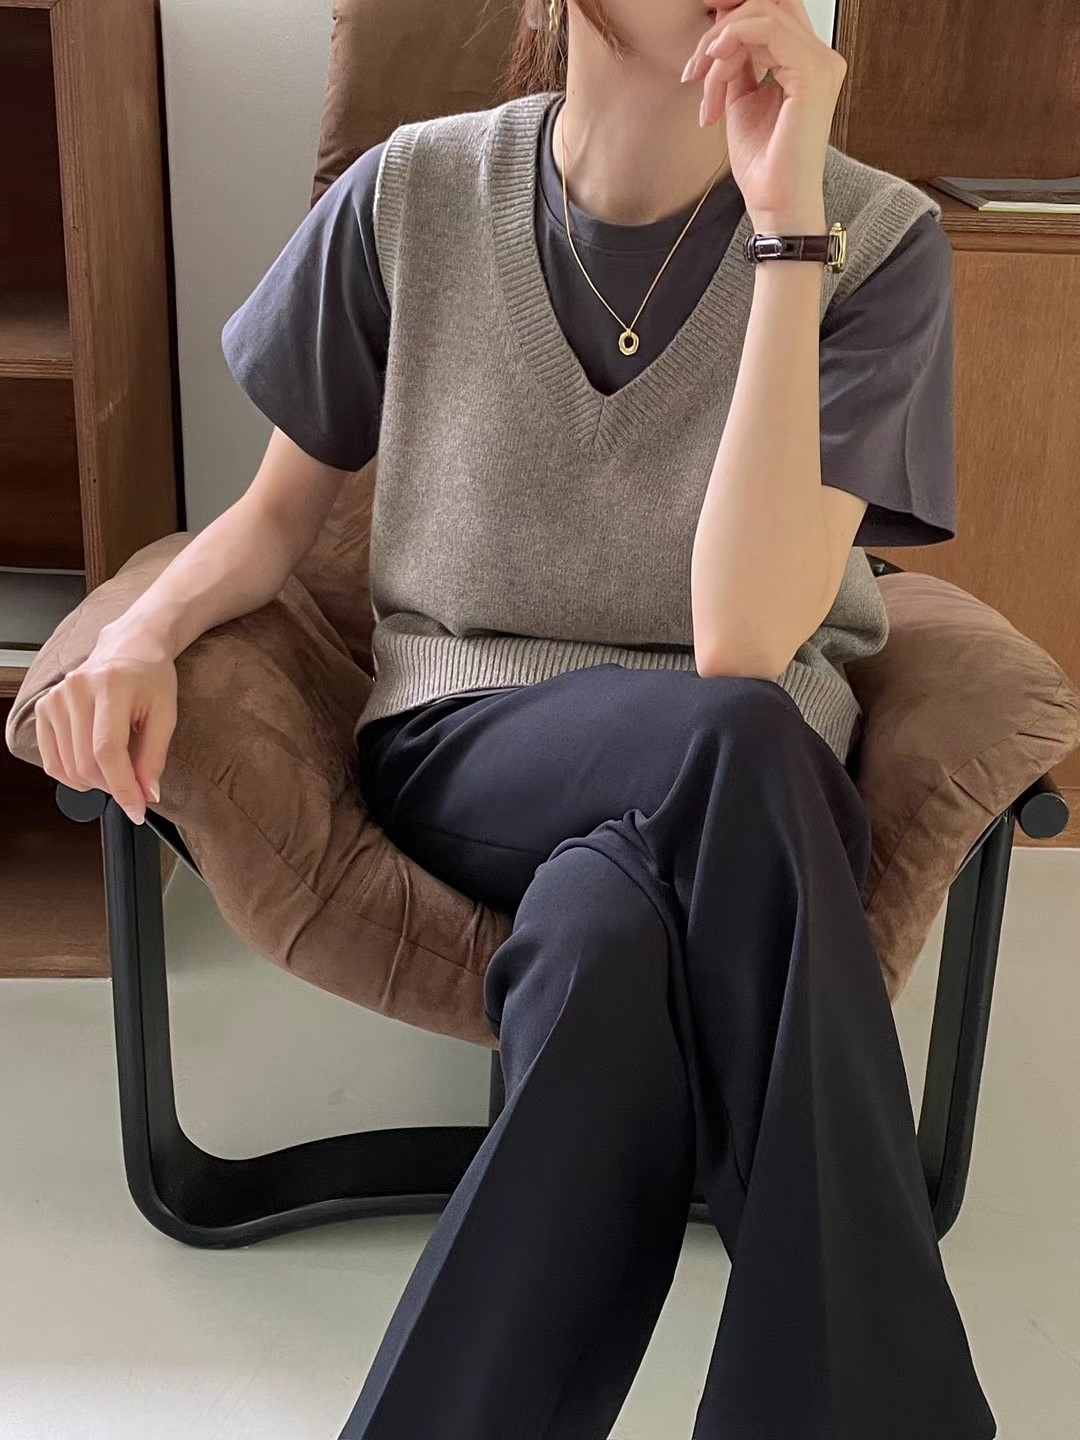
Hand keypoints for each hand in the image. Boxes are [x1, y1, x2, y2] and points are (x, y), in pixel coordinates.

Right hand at [34, 623, 177, 824]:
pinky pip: (52, 760)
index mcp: (112, 687)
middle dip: (113, 786)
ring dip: (95, 782)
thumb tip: (147, 795)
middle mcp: (77, 689)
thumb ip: (155, 757)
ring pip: (68, 766)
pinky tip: (93, 767)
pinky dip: (72, 774)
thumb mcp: (166, 714)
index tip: (137, 810)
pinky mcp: (45, 706)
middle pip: (86, 763)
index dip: (122, 787)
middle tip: (133, 788)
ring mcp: (56, 697)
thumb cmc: (151, 678)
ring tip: (116, 771)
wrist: (129, 648)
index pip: (108, 751)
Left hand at [681, 0, 846, 229]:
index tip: (700, 51)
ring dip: (719, 43)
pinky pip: (768, 30)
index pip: (771, 14)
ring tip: (702, 81)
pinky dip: (732, 42)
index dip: (732, 18)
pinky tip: (713, 67)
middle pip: (770, 4)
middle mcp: (821, 58)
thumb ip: (736, 61)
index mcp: (807, 63)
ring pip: (763, 14)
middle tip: (696, 63)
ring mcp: (820, 64)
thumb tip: (720, 29)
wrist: (775, 202)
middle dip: (724, 23)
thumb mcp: (740, 99)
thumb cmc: (762, 163)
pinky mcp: (811, 74)